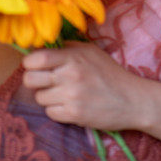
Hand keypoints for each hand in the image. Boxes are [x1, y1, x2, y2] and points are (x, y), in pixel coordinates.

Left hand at [21, 41, 146, 129]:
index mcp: (72, 57)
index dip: (29, 63)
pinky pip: (50, 113)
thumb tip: (43, 45)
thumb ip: (68, 47)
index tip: (35, 65)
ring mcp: (71, 96)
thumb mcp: (90, 51)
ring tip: (62, 94)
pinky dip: (56, 110)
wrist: (131, 99)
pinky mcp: (74, 115)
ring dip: (47, 96)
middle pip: (30, 79)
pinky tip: (68, 105)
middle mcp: (69, 75)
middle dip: (33, 80)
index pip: (36, 59)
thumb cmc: (110, 72)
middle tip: (45, 81)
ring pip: (39, 97)